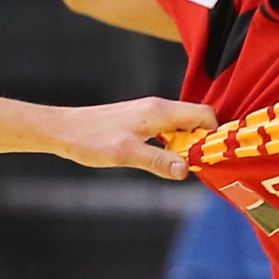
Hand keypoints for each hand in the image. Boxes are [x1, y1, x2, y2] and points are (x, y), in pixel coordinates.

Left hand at [42, 96, 211, 177]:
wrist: (64, 130)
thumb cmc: (92, 140)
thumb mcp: (127, 155)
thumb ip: (159, 161)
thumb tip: (187, 170)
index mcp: (160, 111)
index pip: (204, 115)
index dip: (215, 134)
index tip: (213, 157)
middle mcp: (158, 108)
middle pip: (196, 120)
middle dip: (202, 141)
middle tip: (199, 166)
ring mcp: (148, 113)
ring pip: (182, 125)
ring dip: (187, 145)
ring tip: (183, 166)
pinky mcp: (139, 120)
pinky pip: (168, 129)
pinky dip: (173, 144)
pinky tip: (164, 160)